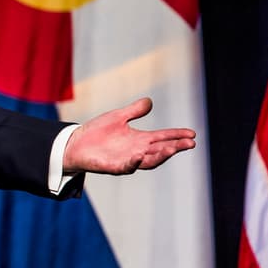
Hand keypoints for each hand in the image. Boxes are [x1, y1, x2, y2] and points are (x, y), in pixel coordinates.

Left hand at [63, 97, 195, 174]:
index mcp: (140, 139)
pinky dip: (133, 163)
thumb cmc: (97, 132)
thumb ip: (134, 111)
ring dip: (160, 156)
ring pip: (148, 161)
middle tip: (190, 143)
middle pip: (161, 150)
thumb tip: (149, 101)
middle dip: (175, 147)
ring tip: (172, 149)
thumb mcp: (118, 117)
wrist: (75, 144)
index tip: (192, 134)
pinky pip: (126, 167)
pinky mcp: (113, 166)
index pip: (163, 137)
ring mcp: (126, 160)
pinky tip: (139, 157)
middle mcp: (137, 151)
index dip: (177, 135)